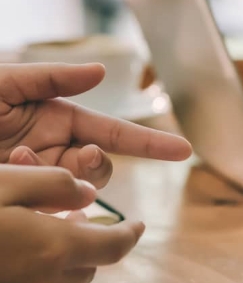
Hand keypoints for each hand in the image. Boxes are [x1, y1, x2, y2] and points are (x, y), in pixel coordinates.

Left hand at [0, 62, 191, 187]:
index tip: (184, 150)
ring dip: (61, 181)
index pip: (115, 134)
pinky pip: (51, 211)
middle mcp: (55, 152)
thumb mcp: (3, 82)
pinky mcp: (24, 201)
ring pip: (79, 194)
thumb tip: (102, 72)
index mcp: (57, 120)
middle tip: (74, 158)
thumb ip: (50, 77)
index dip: (151, 143)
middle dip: (94, 165)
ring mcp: (39, 179)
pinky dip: (43, 202)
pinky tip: (18, 182)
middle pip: (101, 169)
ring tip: (16, 160)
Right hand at [0, 165, 144, 282]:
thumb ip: (52, 184)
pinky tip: (9, 260)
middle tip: (74, 220)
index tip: (138, 225)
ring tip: (38, 238)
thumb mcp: (2, 184)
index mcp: (54, 249)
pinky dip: (31, 280)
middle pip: (87, 268)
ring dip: (60, 264)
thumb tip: (89, 192)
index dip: (130, 234)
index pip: (114, 247)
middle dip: (89, 245)